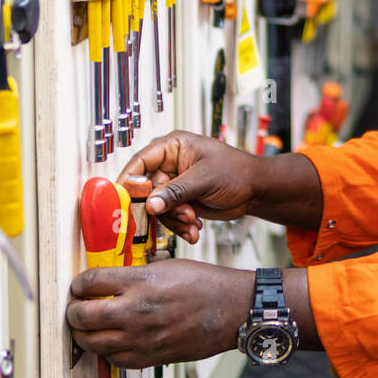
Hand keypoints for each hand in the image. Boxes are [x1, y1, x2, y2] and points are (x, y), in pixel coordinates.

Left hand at [67, 258, 251, 368]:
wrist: (232, 309)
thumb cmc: (206, 284)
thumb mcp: (167, 265)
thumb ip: (136, 274)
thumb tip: (112, 280)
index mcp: (141, 281)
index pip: (90, 282)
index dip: (78, 284)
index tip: (79, 285)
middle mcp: (137, 310)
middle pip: (82, 316)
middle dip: (73, 311)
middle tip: (76, 307)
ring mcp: (142, 337)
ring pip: (92, 342)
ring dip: (84, 334)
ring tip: (88, 326)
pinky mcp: (150, 357)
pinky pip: (114, 359)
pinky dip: (107, 350)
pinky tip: (112, 340)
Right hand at [118, 131, 260, 244]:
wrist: (256, 190)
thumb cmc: (236, 172)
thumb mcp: (204, 179)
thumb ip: (175, 192)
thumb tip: (150, 204)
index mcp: (173, 147)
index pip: (140, 162)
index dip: (128, 181)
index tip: (121, 201)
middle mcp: (170, 165)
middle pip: (147, 190)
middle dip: (163, 208)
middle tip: (181, 215)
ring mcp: (175, 185)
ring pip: (158, 207)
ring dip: (174, 220)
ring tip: (193, 223)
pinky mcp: (181, 202)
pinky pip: (170, 217)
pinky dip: (180, 226)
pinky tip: (195, 230)